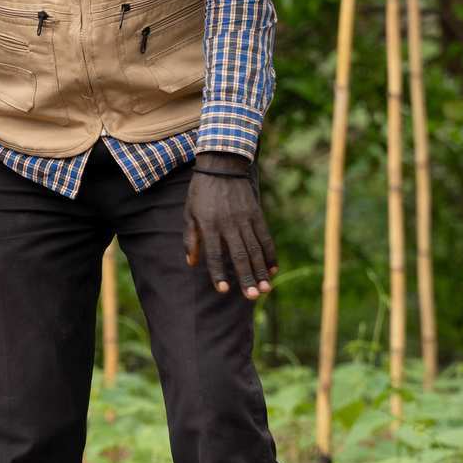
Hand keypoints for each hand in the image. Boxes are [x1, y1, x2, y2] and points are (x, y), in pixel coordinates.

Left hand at [184, 151, 276, 300]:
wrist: (222, 166)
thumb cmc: (201, 193)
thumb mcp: (189, 213)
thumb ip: (191, 239)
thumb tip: (192, 264)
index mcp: (209, 224)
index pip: (214, 253)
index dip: (218, 273)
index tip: (223, 290)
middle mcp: (228, 223)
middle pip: (239, 255)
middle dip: (247, 277)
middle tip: (253, 296)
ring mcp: (245, 219)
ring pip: (255, 249)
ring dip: (261, 270)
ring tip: (266, 289)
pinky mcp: (257, 214)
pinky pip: (265, 237)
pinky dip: (270, 254)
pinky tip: (273, 269)